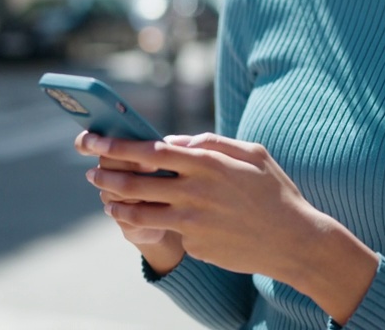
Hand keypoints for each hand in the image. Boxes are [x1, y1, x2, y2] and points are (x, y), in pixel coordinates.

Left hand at [78, 132, 376, 322]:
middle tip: (91, 173)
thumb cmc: (275, 193)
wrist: (293, 240)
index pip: (150, 150)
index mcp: (208, 162)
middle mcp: (195, 191)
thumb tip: (177, 141)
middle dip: (106, 175)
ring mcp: (193, 221)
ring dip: (117, 205)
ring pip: (139, 212)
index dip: (117, 144)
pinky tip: (141, 221)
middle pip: (135, 182)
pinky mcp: (195, 245)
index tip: (94, 140)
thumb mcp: (253, 154)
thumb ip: (213, 142)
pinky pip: (166, 232)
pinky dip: (150, 225)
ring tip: (108, 201)